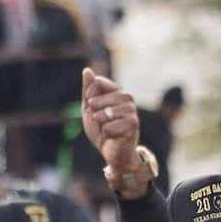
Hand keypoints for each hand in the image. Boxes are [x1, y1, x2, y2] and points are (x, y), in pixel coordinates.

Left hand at [82, 68, 146, 195]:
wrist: (113, 152)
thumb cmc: (101, 129)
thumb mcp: (90, 109)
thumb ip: (88, 90)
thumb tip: (87, 70)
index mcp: (117, 91)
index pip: (97, 82)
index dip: (88, 96)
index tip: (91, 106)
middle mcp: (127, 97)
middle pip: (97, 100)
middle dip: (94, 114)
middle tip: (102, 122)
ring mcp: (131, 110)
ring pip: (102, 114)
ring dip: (100, 125)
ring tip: (108, 129)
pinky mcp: (133, 123)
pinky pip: (108, 127)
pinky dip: (107, 134)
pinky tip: (115, 136)